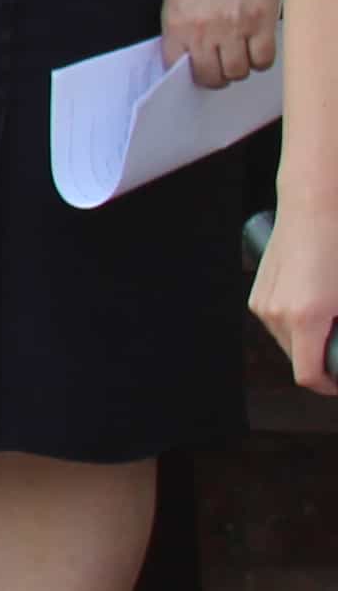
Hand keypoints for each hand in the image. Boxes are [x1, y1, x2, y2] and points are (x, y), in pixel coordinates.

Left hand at [166, 0, 282, 91]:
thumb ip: (180, 27)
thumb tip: (187, 52)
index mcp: (177, 25)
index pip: (178, 67)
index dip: (189, 72)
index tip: (195, 70)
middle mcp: (205, 31)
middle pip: (212, 76)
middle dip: (215, 76)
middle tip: (219, 66)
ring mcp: (236, 28)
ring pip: (239, 71)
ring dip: (238, 68)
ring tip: (238, 54)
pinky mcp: (262, 21)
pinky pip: (264, 59)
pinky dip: (260, 60)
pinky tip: (255, 47)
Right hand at [254, 206, 337, 398]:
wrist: (316, 204)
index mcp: (305, 318)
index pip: (309, 375)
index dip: (330, 385)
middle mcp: (277, 314)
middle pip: (298, 360)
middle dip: (323, 359)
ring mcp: (263, 303)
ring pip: (288, 342)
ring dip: (310, 341)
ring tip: (331, 320)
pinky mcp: (259, 293)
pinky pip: (279, 323)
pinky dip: (298, 325)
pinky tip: (315, 305)